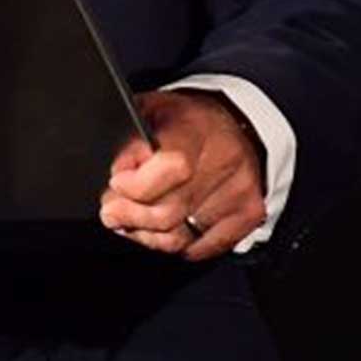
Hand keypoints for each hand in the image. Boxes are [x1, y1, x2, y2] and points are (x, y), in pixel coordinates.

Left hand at [101, 89, 266, 261]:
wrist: (236, 124)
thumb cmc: (186, 120)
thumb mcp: (150, 111)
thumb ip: (130, 140)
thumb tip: (119, 174)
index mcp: (196, 129)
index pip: (173, 167)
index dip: (137, 185)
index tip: (116, 182)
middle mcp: (224, 160)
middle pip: (169, 211)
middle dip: (129, 216)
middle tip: (111, 211)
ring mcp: (240, 191)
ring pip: (181, 237)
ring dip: (146, 234)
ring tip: (130, 222)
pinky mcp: (249, 215)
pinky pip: (200, 248)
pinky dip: (173, 245)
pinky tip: (159, 231)